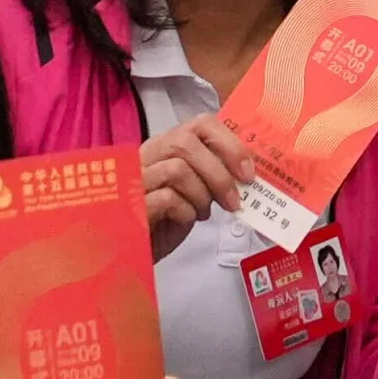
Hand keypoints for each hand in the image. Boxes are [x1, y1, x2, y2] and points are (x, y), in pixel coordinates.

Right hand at [137, 111, 253, 263]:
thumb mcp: (191, 193)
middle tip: (233, 200)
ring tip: (201, 213)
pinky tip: (183, 221)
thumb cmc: (163, 222)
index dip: (228, 143)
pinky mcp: (131, 206)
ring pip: (178, 169)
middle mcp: (144, 157)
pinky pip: (167, 198)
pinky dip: (185, 212)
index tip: (247, 171)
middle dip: (219, 173)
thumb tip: (246, 172)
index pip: (199, 124)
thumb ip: (210, 175)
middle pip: (186, 143)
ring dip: (201, 195)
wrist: (130, 253)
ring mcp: (133, 180)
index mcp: (162, 148)